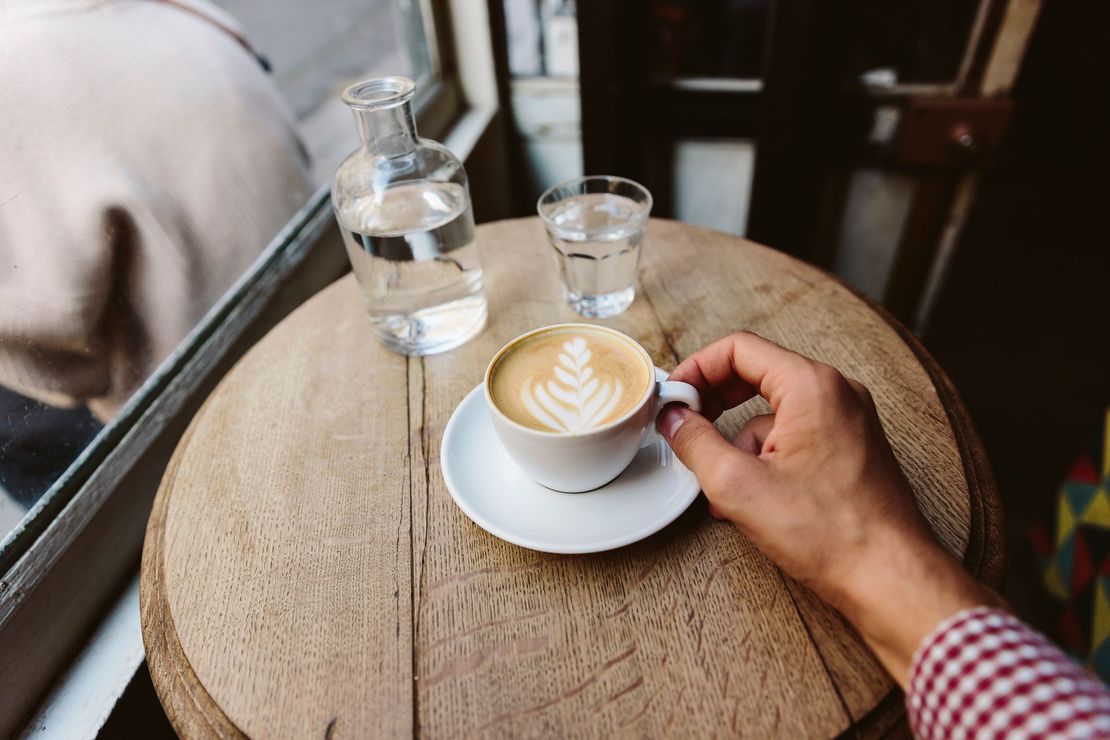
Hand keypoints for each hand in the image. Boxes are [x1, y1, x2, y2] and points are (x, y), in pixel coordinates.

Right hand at [657, 332, 997, 684]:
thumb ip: (696, 442)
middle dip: (713, 403)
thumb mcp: (739, 485)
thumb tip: (674, 419)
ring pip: (772, 412)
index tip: (674, 399)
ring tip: (721, 486)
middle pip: (756, 373)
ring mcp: (848, 421)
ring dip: (738, 441)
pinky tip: (751, 499)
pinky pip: (794, 436)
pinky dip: (764, 458)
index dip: (696, 370)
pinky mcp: (850, 449)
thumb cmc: (831, 533)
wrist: (890, 578)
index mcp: (812, 386)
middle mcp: (836, 394)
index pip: (739, 349)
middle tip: (685, 428)